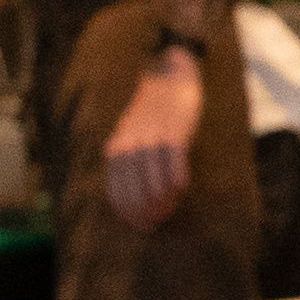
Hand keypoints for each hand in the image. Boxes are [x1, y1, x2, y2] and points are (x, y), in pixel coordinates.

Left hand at [104, 44, 203, 224]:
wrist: (168, 74)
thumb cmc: (152, 111)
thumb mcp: (131, 134)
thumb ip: (128, 158)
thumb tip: (132, 193)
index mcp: (117, 146)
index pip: (117, 189)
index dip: (128, 211)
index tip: (140, 224)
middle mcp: (131, 143)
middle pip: (134, 189)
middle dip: (144, 211)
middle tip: (156, 222)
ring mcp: (152, 137)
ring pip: (154, 179)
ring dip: (162, 200)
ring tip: (169, 210)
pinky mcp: (174, 130)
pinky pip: (174, 162)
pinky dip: (177, 179)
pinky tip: (182, 188)